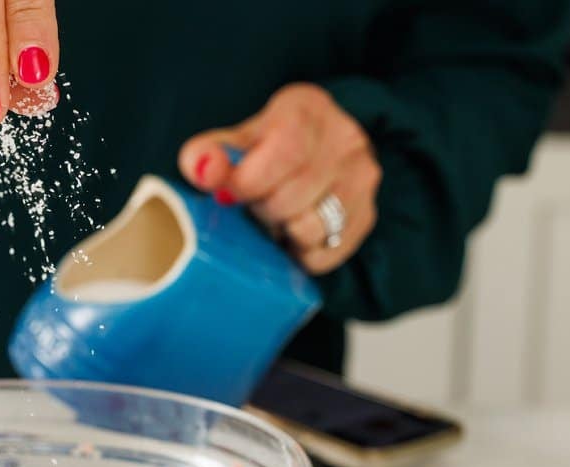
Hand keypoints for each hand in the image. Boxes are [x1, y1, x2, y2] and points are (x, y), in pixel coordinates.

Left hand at [179, 84, 381, 273]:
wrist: (316, 155)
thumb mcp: (234, 143)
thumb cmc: (266, 151)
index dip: (248, 183)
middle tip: (258, 201)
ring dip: (282, 231)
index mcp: (307, 108)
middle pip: (290, 198)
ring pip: (309, 229)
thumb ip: (206, 155)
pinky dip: (301, 252)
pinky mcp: (367, 215)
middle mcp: (345, 138)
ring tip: (278, 214)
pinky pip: (324, 254)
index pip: (282, 153)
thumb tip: (202, 170)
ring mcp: (362, 178)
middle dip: (262, 209)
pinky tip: (295, 231)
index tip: (230, 194)